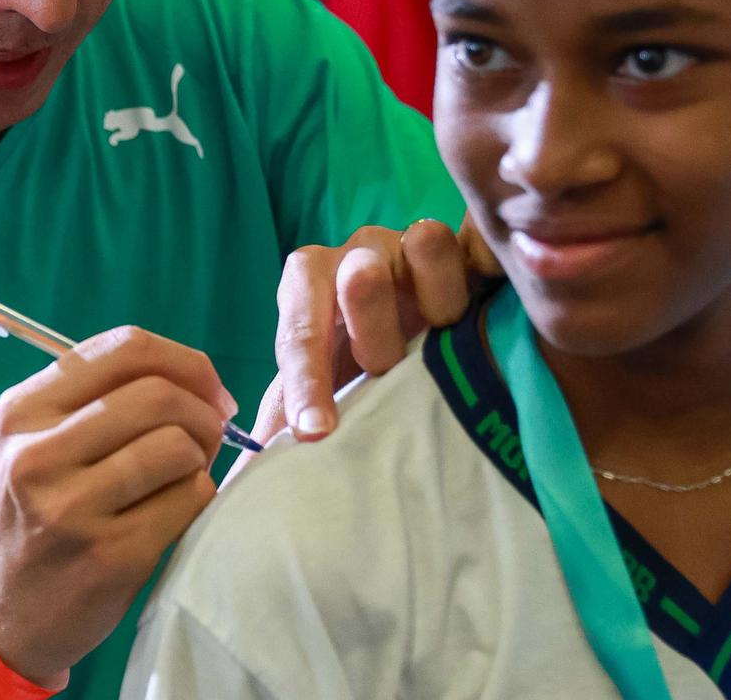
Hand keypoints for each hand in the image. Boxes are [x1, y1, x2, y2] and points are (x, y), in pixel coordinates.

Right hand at [0, 327, 233, 683]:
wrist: (4, 612)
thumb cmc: (38, 511)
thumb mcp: (41, 440)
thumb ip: (104, 396)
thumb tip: (202, 378)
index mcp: (24, 410)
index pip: (126, 348)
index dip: (185, 361)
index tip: (208, 389)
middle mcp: (38, 454)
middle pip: (158, 394)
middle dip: (203, 410)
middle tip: (210, 435)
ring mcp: (71, 508)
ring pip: (178, 446)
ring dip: (201, 457)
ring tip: (185, 474)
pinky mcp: (110, 555)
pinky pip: (189, 498)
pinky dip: (198, 497)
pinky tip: (173, 511)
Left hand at [266, 216, 498, 442]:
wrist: (404, 342)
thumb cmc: (347, 374)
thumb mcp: (307, 397)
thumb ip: (278, 425)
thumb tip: (239, 486)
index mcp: (307, 282)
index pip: (300, 330)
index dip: (305, 384)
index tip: (316, 434)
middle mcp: (360, 254)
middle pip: (361, 273)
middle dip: (371, 329)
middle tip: (383, 371)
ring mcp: (415, 246)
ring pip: (426, 244)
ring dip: (436, 295)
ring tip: (442, 334)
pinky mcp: (468, 250)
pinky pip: (480, 245)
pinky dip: (486, 269)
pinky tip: (492, 301)